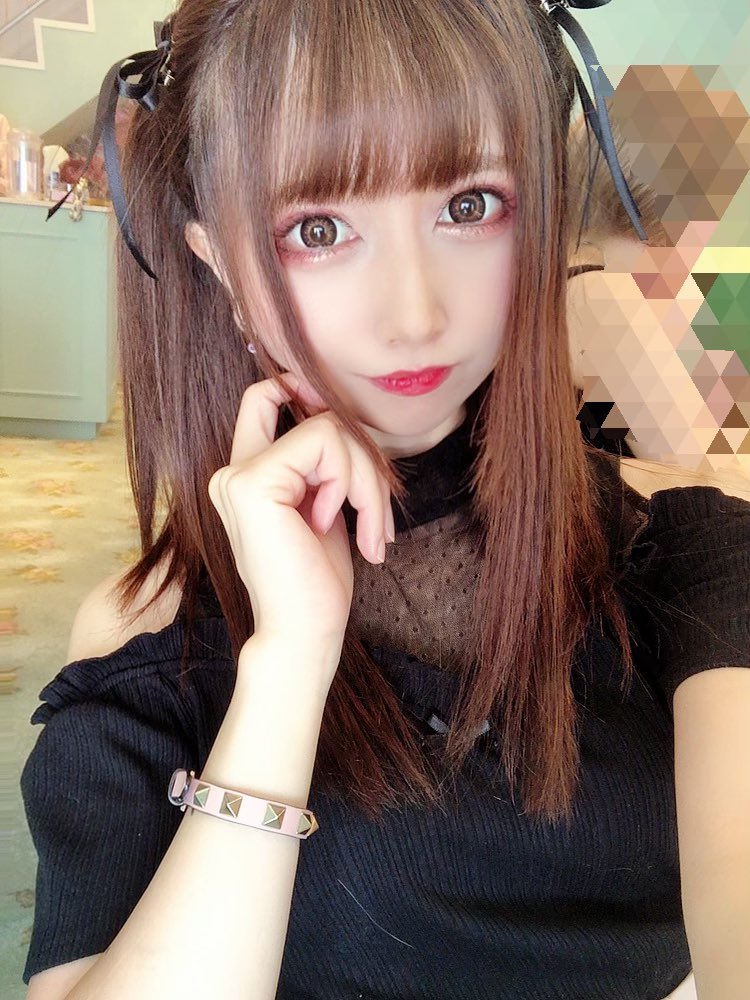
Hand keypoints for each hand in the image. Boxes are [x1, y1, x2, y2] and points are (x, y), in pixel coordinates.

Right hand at [208, 373, 395, 676]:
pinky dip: (352, 483)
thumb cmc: (316, 582)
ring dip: (368, 480)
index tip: (336, 411)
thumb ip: (323, 464)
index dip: (300, 387)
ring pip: (329, 430)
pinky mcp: (255, 483)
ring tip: (370, 530)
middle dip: (364, 456)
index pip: (263, 399)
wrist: (304, 632)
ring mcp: (238, 475)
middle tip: (377, 514)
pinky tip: (341, 525)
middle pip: (315, 415)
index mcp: (246, 476)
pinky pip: (324, 443)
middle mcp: (233, 471)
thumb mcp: (324, 508)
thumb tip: (341, 415)